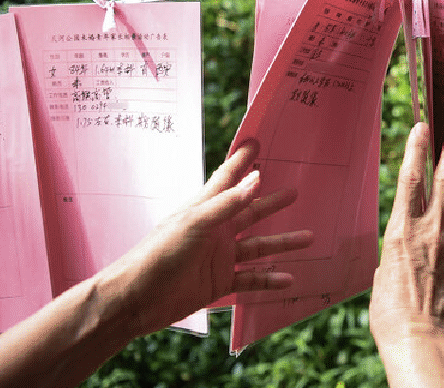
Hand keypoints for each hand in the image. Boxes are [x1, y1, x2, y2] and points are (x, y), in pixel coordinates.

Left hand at [99, 137, 313, 337]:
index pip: (227, 179)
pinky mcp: (219, 282)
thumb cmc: (157, 255)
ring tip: (309, 237)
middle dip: (271, 202)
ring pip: (258, 247)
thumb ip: (227, 204)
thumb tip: (256, 179)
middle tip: (295, 191)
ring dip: (281, 243)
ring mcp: (218, 257)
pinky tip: (288, 279)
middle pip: (250, 212)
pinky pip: (251, 279)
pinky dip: (269, 279)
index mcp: (205, 210)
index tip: (256, 142)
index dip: (241, 161)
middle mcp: (215, 231)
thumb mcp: (193, 224)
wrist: (134, 301)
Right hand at [370, 120, 443, 387]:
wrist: (420, 336)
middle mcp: (427, 229)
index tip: (420, 129)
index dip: (415, 151)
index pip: (408, 180)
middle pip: (441, 179)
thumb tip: (398, 252)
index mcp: (399, 231)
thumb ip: (392, 256)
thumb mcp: (381, 276)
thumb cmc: (390, 312)